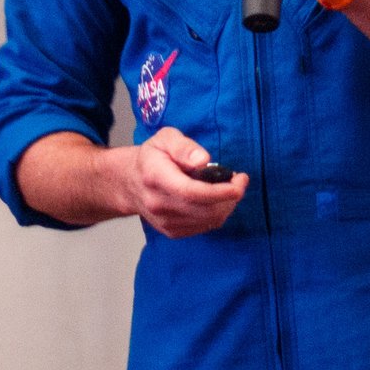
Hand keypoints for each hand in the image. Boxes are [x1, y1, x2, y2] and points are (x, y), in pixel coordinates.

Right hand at [118, 128, 245, 236]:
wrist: (130, 183)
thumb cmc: (152, 157)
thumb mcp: (165, 138)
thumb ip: (184, 146)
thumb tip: (203, 160)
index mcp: (155, 177)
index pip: (191, 192)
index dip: (220, 191)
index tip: (239, 180)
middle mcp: (158, 204)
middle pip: (204, 209)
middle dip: (230, 197)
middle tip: (239, 181)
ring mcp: (164, 221)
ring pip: (208, 221)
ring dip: (226, 205)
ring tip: (229, 188)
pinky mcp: (171, 231)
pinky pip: (203, 227)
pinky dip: (217, 214)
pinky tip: (217, 200)